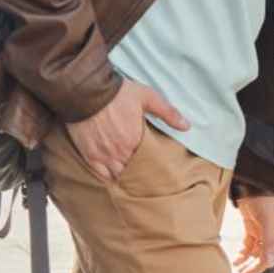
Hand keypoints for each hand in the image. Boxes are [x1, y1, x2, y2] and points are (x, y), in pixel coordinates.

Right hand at [66, 77, 188, 180]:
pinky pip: (100, 174)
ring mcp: (103, 155)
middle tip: (149, 176)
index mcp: (135, 139)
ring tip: (134, 180)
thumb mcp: (148, 97)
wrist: (86, 92)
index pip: (149, 161)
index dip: (154, 164)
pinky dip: (108, 178)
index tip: (160, 167)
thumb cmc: (118, 93)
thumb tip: (187, 126)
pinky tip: (115, 180)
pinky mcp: (89, 155)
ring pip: (118, 175)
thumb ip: (168, 113)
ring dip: (126, 177)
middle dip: (141, 173)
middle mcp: (119, 151)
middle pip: (134, 170)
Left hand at [235, 194, 273, 272]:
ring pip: (258, 254)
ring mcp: (266, 233)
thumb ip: (269, 241)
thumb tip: (270, 263)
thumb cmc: (267, 196)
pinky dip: (242, 254)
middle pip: (269, 259)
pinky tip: (236, 260)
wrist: (255, 180)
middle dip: (256, 269)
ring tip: (237, 271)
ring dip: (248, 263)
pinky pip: (249, 247)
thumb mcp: (269, 219)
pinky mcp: (254, 229)